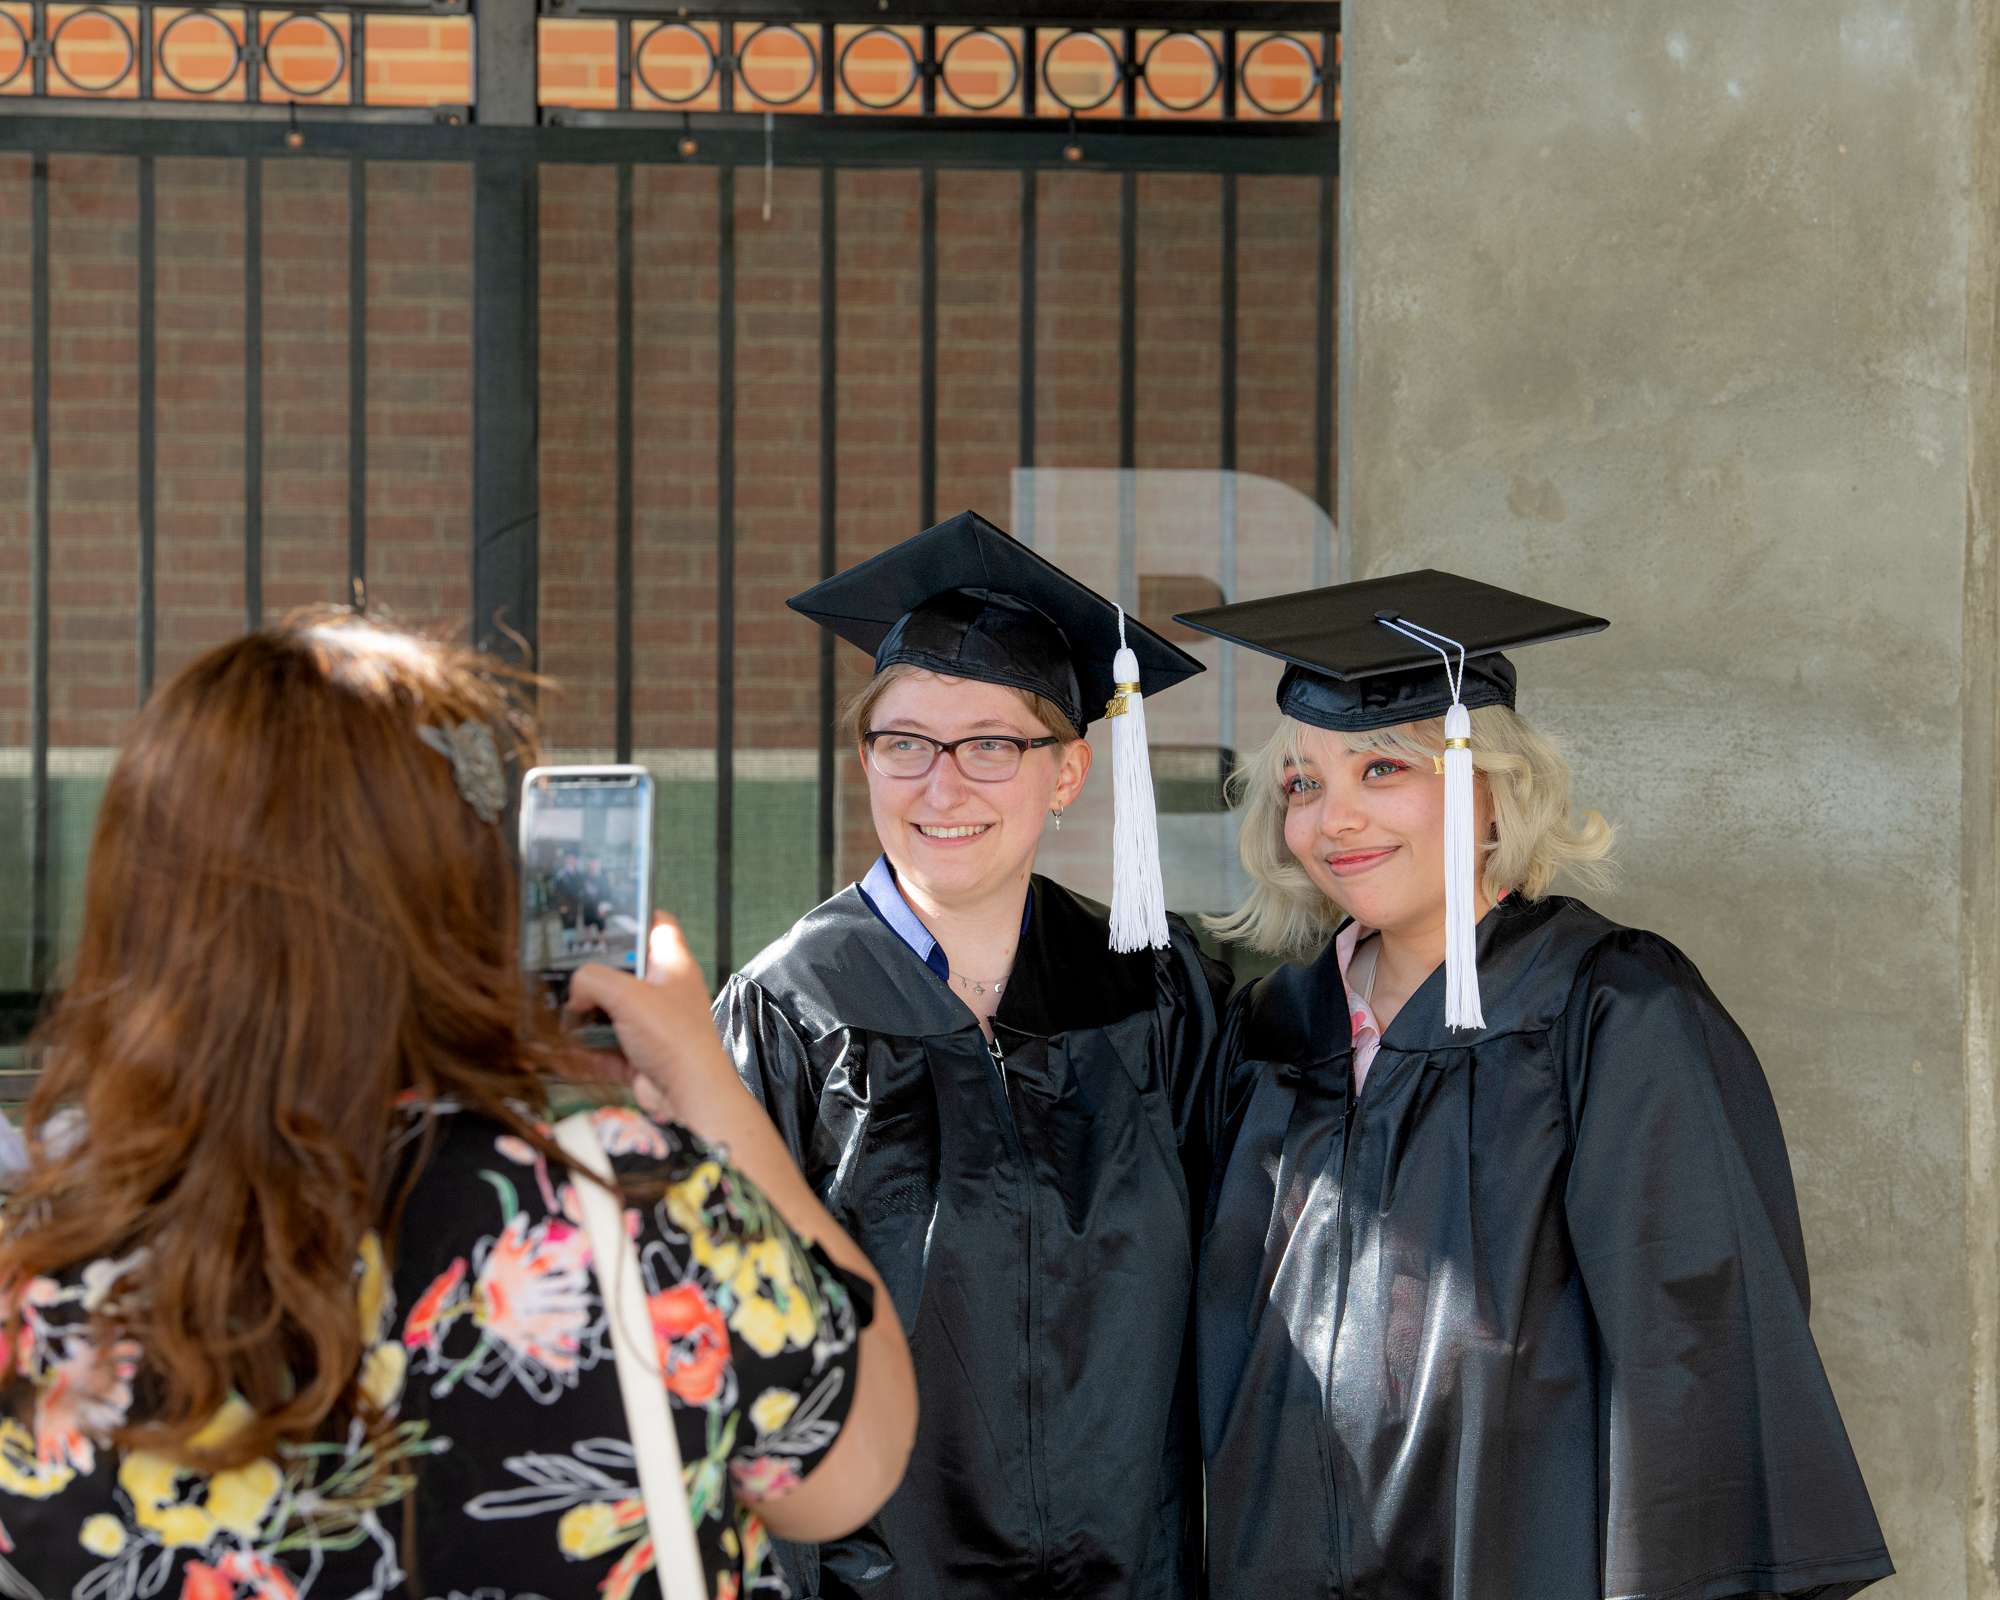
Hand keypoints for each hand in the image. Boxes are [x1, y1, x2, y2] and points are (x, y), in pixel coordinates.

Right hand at [564, 918, 751, 1129]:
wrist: (689, 1096)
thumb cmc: (673, 1037)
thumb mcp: (628, 995)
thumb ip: (592, 980)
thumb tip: (575, 995)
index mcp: (672, 965)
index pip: (657, 924)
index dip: (634, 913)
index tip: (602, 915)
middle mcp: (664, 990)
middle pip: (623, 970)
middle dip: (594, 973)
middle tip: (562, 969)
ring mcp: (651, 1023)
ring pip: (610, 1009)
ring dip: (585, 1015)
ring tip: (556, 1011)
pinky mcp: (639, 1052)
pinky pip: (605, 1044)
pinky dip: (586, 1048)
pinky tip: (563, 1048)